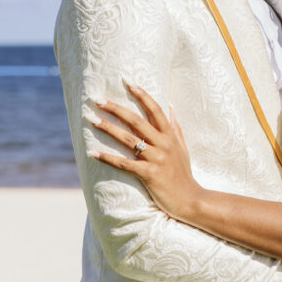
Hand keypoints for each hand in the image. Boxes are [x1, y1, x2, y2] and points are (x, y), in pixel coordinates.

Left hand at [86, 82, 200, 218]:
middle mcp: (163, 144)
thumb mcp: (182, 148)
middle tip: (98, 100)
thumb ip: (175, 127)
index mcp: (170, 135)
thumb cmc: (183, 174)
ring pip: (128, 139)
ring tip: (92, 120)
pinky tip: (94, 153)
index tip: (127, 82)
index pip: (155, 109)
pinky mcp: (149, 174)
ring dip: (109, 128)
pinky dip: (108, 158)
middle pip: (137, 121)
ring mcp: (156, 159)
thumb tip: (170, 107)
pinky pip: (125, 163)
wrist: (190, 200)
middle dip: (116, 109)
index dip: (141, 94)